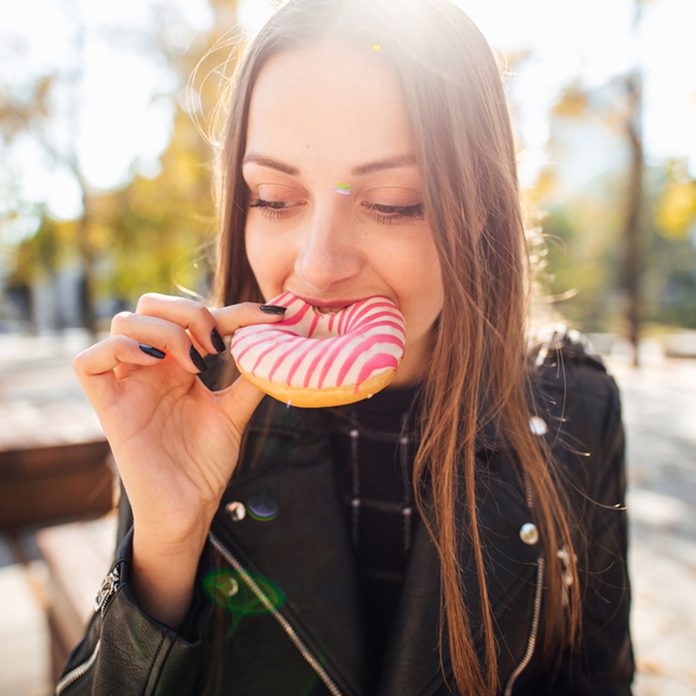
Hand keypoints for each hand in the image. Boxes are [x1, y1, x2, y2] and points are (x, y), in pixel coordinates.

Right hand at [73, 293, 284, 550]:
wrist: (189, 510)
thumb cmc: (204, 465)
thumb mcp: (233, 414)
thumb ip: (249, 380)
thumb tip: (274, 345)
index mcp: (180, 366)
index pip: (199, 318)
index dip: (236, 310)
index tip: (272, 316)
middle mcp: (152, 369)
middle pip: (151, 306)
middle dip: (189, 312)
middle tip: (217, 346)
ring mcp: (128, 386)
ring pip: (123, 323)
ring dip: (165, 330)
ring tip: (196, 364)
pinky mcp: (108, 409)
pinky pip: (89, 362)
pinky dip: (120, 349)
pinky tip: (157, 364)